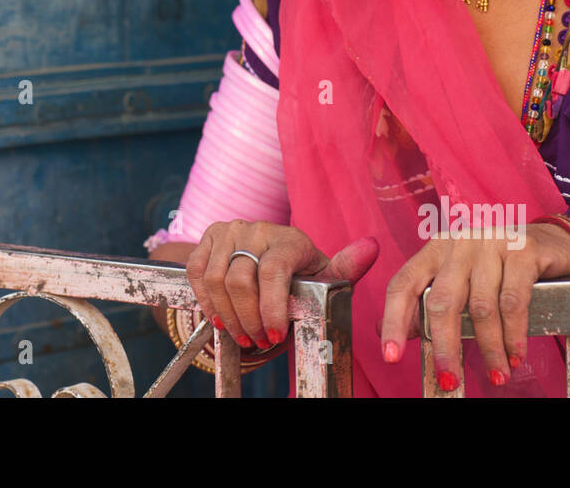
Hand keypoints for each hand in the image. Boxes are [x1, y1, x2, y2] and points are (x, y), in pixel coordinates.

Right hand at [185, 220, 379, 349]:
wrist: (265, 258)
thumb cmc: (302, 273)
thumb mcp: (325, 275)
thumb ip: (347, 267)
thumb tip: (372, 247)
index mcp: (290, 238)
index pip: (273, 271)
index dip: (271, 308)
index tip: (275, 336)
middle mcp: (258, 229)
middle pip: (240, 279)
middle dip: (248, 319)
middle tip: (258, 340)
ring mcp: (231, 230)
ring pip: (215, 279)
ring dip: (227, 315)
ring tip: (242, 333)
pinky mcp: (209, 237)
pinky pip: (197, 272)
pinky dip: (206, 301)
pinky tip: (221, 317)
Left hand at [379, 223, 569, 390]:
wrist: (553, 243)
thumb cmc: (499, 268)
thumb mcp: (460, 281)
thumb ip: (429, 303)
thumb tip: (393, 334)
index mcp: (434, 251)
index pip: (403, 285)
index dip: (394, 321)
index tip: (391, 355)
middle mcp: (458, 244)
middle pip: (441, 301)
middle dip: (445, 346)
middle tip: (449, 380)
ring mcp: (490, 244)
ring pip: (480, 307)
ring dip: (489, 348)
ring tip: (497, 375)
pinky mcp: (522, 251)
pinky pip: (513, 302)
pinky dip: (514, 334)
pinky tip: (515, 355)